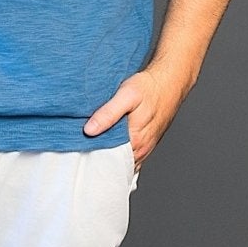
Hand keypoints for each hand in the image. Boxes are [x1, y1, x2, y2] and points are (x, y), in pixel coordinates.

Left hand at [82, 57, 196, 168]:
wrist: (170, 83)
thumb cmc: (149, 88)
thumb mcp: (127, 95)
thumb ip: (108, 113)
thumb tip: (89, 130)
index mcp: (135, 140)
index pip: (108, 160)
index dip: (92, 157)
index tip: (77, 150)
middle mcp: (141, 149)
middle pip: (114, 163)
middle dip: (98, 159)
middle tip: (80, 150)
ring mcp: (144, 148)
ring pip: (122, 161)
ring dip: (108, 156)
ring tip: (91, 148)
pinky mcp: (146, 144)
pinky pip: (129, 156)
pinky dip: (118, 154)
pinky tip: (107, 145)